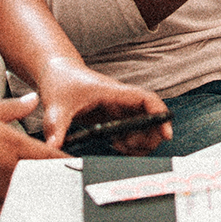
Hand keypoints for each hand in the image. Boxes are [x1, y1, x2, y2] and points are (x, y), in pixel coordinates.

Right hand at [0, 95, 64, 215]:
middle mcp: (9, 168)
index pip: (50, 156)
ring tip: (58, 202)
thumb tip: (34, 100)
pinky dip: (20, 210)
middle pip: (44, 180)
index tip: (82, 167)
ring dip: (42, 199)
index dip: (68, 163)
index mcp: (13, 144)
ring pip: (30, 198)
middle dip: (59, 183)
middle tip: (75, 187)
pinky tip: (27, 212)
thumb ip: (15, 108)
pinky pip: (9, 210)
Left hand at [30, 63, 169, 152]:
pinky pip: (132, 132)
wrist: (57, 73)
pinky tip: (115, 146)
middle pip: (151, 119)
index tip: (166, 133)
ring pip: (143, 128)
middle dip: (149, 137)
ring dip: (139, 143)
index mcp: (114, 93)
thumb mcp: (56, 106)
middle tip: (129, 147)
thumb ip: (56, 127)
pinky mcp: (113, 118)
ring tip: (119, 147)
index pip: (147, 100)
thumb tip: (54, 147)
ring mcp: (119, 110)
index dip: (161, 115)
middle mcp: (121, 101)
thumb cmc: (61, 81)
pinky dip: (130, 143)